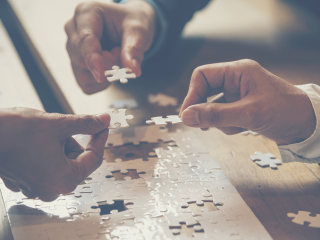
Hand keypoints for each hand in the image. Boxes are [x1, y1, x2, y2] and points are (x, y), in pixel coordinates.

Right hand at [0, 108, 109, 200]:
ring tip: (49, 131)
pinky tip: (39, 139)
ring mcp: (37, 187)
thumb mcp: (59, 124)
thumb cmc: (15, 132)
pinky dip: (49, 152)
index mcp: (65, 179)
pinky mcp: (26, 181)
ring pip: (62, 163)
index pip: (95, 158)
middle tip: (69, 126)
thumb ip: (86, 123)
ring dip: (62, 146)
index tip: (101, 125)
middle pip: (78, 162)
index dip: (100, 138)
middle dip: (76, 142)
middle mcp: (52, 189)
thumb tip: (104, 120)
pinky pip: (47, 166)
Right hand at [65, 0, 155, 93]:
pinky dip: (101, 84)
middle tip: (121, 54)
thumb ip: (134, 48)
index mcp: (86, 13)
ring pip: (82, 75)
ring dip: (105, 75)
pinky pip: (85, 84)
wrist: (130, 28)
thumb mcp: (139, 30)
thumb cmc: (131, 23)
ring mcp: (73, 49)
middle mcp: (74, 30)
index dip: (93, 59)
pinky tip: (110, 69)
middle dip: (107, 65)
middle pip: (82, 59)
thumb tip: (133, 70)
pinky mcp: (76, 66)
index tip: (101, 75)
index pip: (84, 40)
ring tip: (116, 58)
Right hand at [180, 59, 315, 144]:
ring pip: (212, 107)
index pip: (203, 76)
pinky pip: (222, 116)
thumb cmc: (285, 111)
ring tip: (237, 126)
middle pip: (205, 92)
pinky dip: (228, 125)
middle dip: (205, 110)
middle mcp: (236, 80)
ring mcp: (238, 94)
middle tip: (203, 126)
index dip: (192, 94)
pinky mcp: (241, 107)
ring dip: (219, 120)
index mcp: (238, 71)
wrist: (308, 125)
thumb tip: (186, 116)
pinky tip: (243, 128)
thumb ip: (215, 115)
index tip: (188, 114)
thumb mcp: (248, 113)